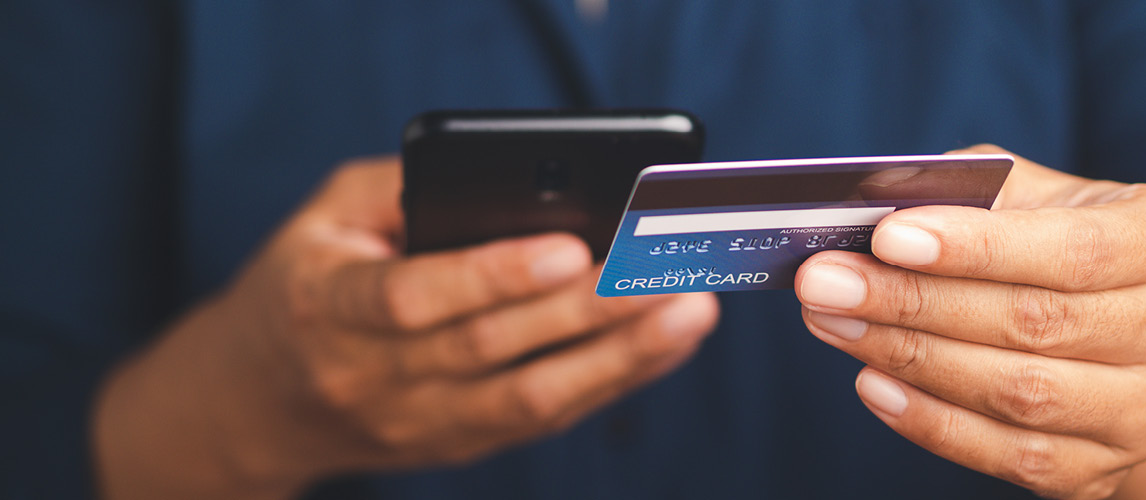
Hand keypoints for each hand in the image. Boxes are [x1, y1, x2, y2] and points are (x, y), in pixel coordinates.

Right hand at [95, 157, 718, 498]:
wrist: (258, 404)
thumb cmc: (302, 287)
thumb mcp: (322, 218)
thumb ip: (399, 188)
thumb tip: (508, 174)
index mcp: (329, 307)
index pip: (413, 299)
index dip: (493, 276)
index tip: (568, 246)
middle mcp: (373, 377)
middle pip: (493, 350)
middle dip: (589, 309)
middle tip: (664, 267)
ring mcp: (419, 424)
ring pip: (532, 399)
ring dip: (621, 355)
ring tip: (689, 309)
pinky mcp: (460, 447)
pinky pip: (544, 419)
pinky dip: (612, 380)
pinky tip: (663, 343)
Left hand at [795, 145, 1145, 498]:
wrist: (1127, 329)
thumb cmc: (1063, 240)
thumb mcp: (1038, 194)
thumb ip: (971, 192)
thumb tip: (875, 208)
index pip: (1075, 249)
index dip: (978, 247)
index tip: (887, 236)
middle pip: (1037, 323)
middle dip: (915, 302)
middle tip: (825, 281)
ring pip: (1022, 394)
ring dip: (911, 358)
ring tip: (833, 322)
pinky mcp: (1106, 469)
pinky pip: (1013, 456)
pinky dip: (934, 424)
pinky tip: (873, 383)